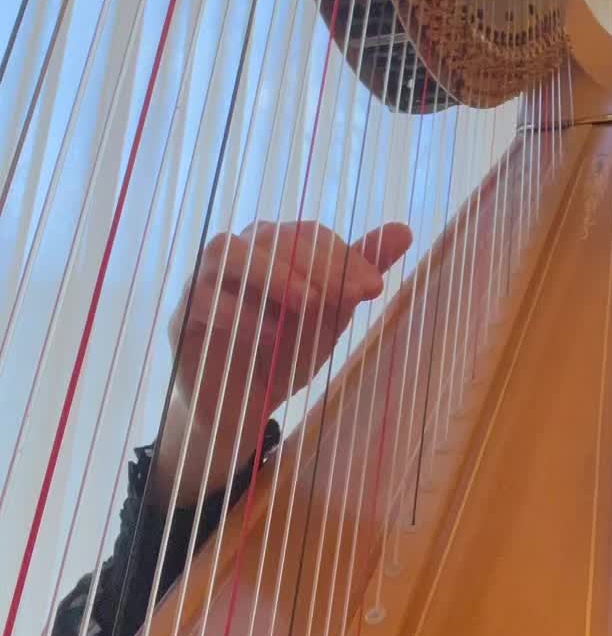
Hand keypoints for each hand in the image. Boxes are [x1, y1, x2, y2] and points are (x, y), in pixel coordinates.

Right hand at [154, 219, 412, 505]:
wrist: (245, 405)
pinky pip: (202, 299)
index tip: (374, 289)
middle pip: (271, 236)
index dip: (342, 256)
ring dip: (271, 274)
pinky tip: (269, 335)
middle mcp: (240, 251)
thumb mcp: (331, 314)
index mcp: (276, 245)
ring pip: (228, 252)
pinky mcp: (184, 315)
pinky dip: (238, 314)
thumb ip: (358, 272)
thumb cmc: (288, 349)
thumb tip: (403, 230)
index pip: (309, 233)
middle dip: (311, 264)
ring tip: (306, 305)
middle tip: (340, 298)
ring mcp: (205, 280)